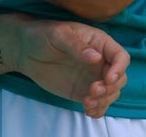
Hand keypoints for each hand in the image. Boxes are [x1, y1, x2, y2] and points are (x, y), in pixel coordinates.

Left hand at [12, 16, 128, 118]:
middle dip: (110, 88)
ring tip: (86, 102)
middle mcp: (100, 61)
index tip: (108, 79)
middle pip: (119, 78)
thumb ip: (76, 46)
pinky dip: (98, 110)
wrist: (25, 50)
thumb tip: (96, 58)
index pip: (120, 56)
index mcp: (99, 43)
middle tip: (93, 91)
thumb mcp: (58, 35)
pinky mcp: (83, 90)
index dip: (119, 68)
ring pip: (111, 93)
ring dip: (104, 101)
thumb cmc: (42, 35)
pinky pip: (99, 103)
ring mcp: (92, 77)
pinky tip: (87, 110)